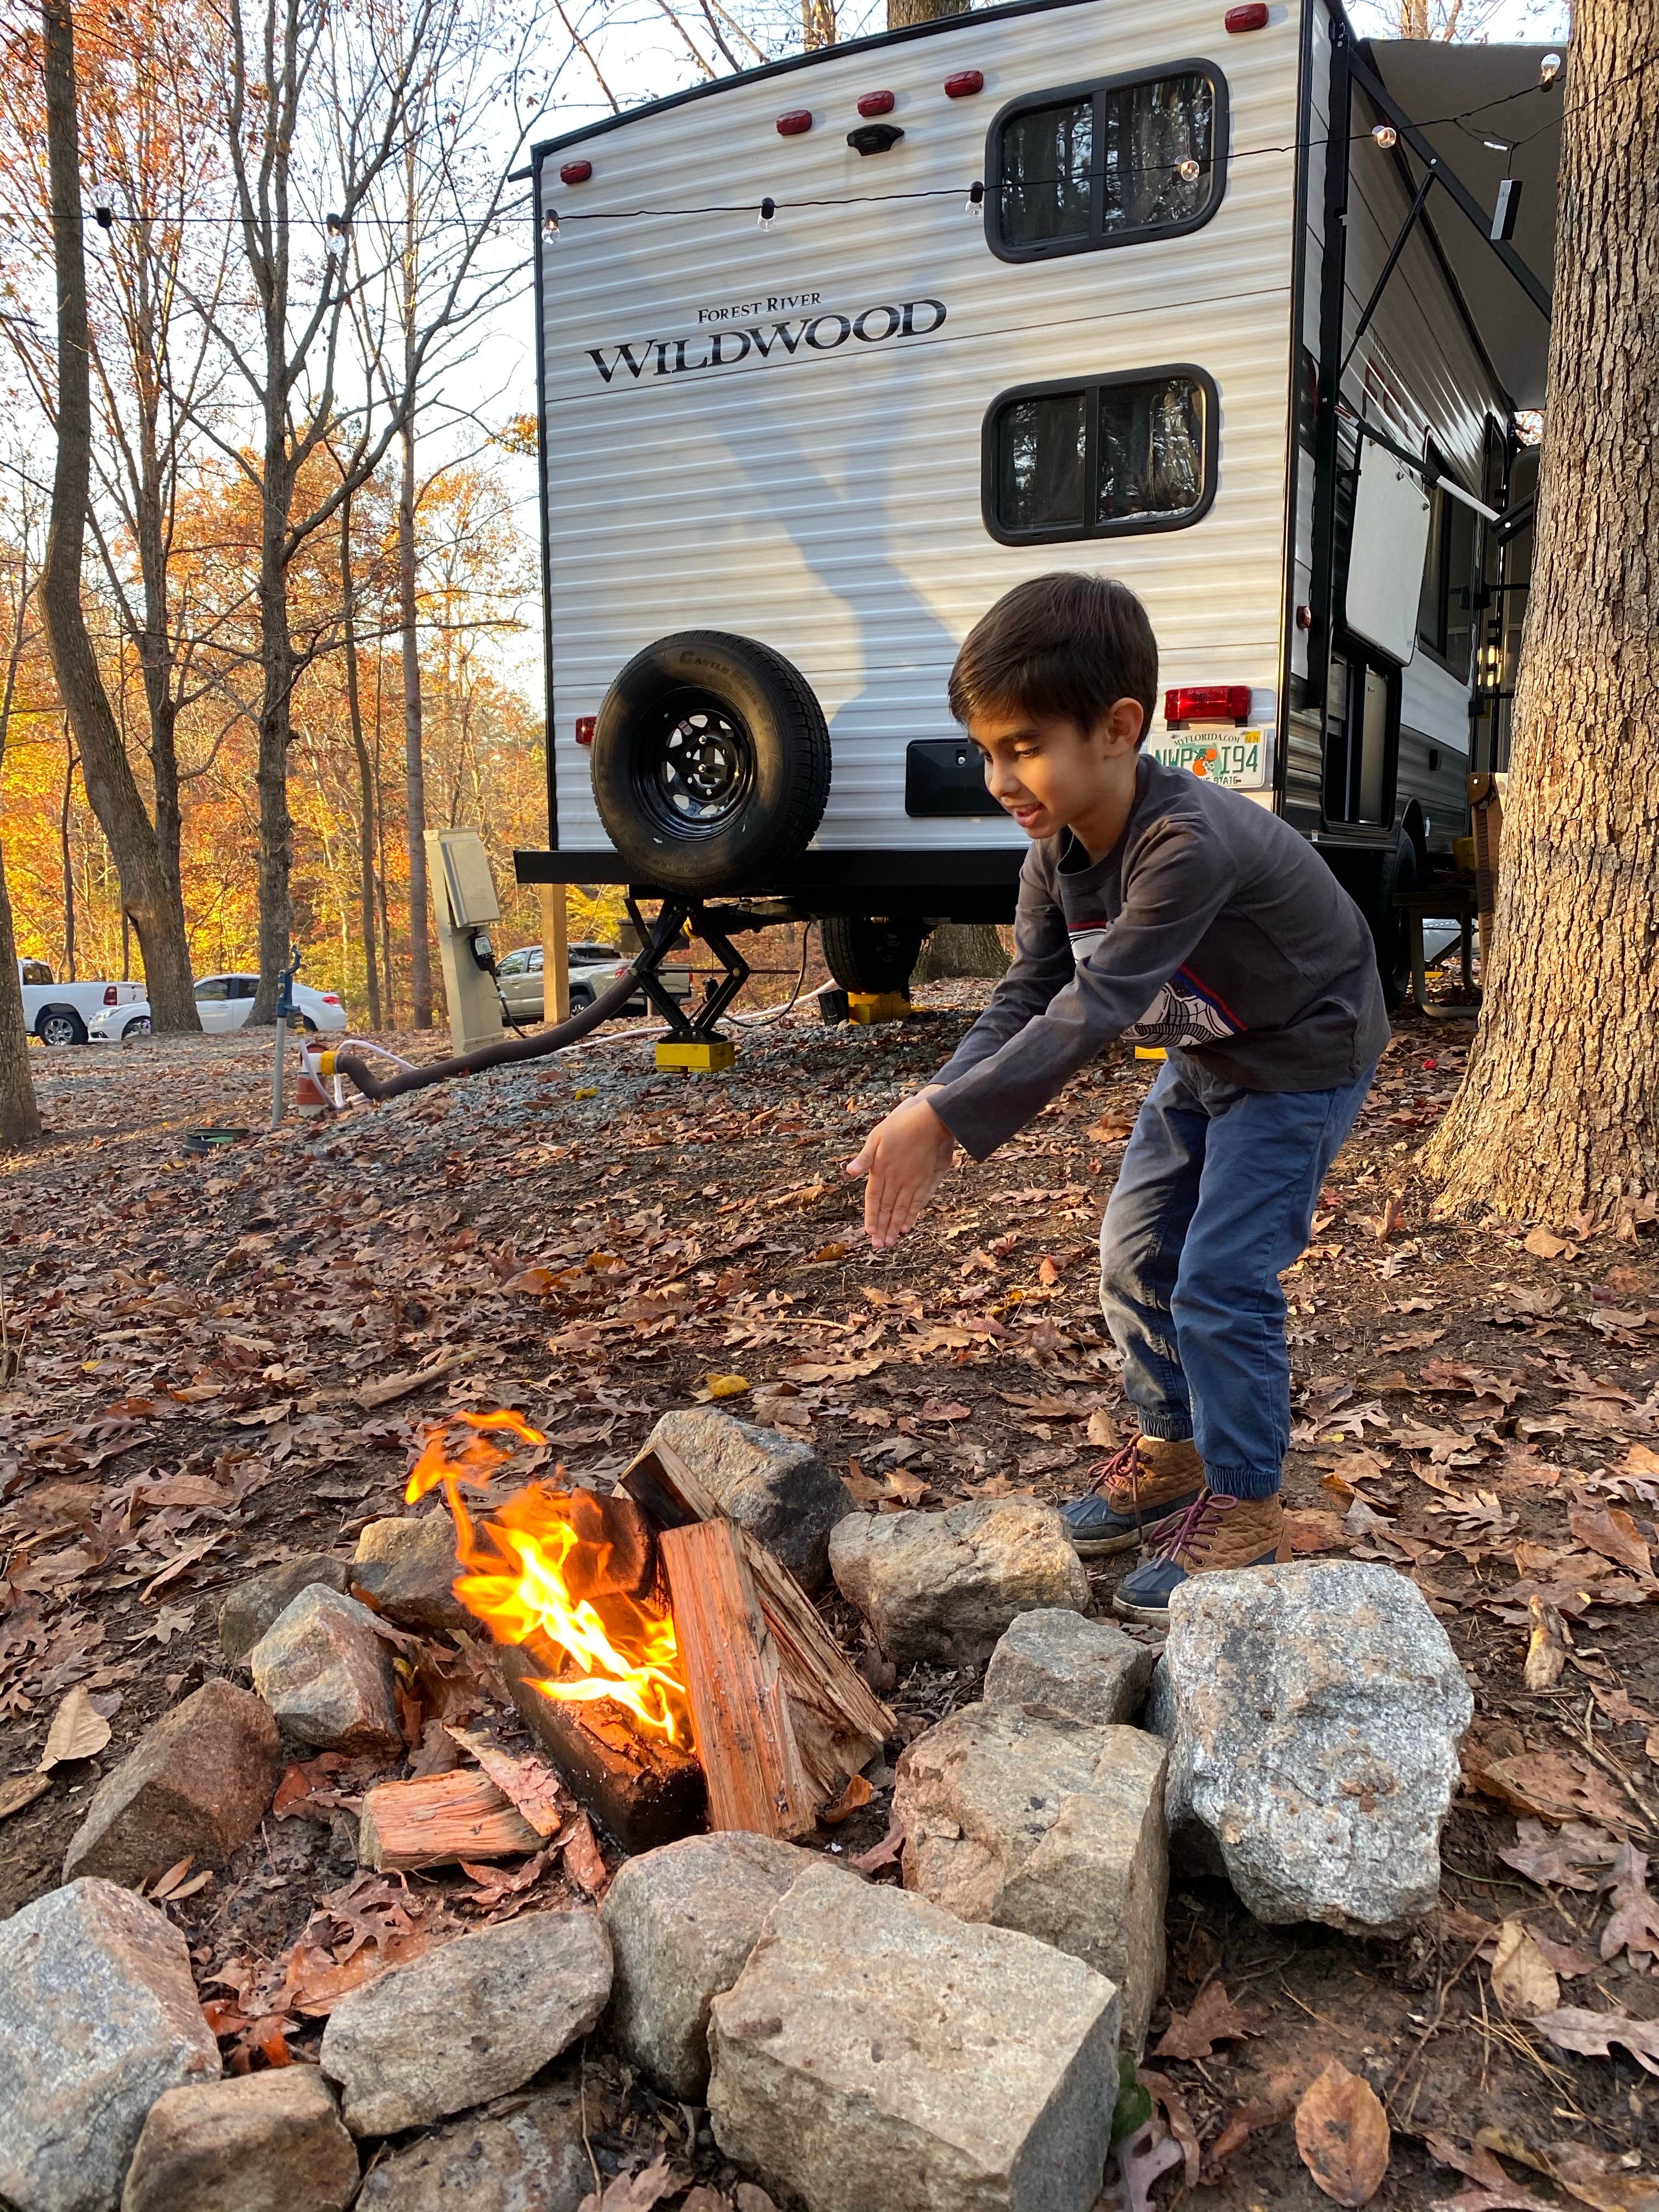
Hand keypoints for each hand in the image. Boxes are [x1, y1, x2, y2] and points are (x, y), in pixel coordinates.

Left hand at [846, 1090, 957, 1247]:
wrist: (930, 1120)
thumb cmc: (901, 1125)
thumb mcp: (876, 1137)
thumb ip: (864, 1157)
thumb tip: (849, 1172)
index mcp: (881, 1170)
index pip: (874, 1199)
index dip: (872, 1216)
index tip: (869, 1233)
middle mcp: (896, 1179)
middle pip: (888, 1208)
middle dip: (883, 1228)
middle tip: (879, 1246)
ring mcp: (912, 1181)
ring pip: (902, 1209)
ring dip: (895, 1226)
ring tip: (891, 1242)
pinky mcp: (926, 1179)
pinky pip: (918, 1202)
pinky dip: (912, 1215)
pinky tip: (908, 1226)